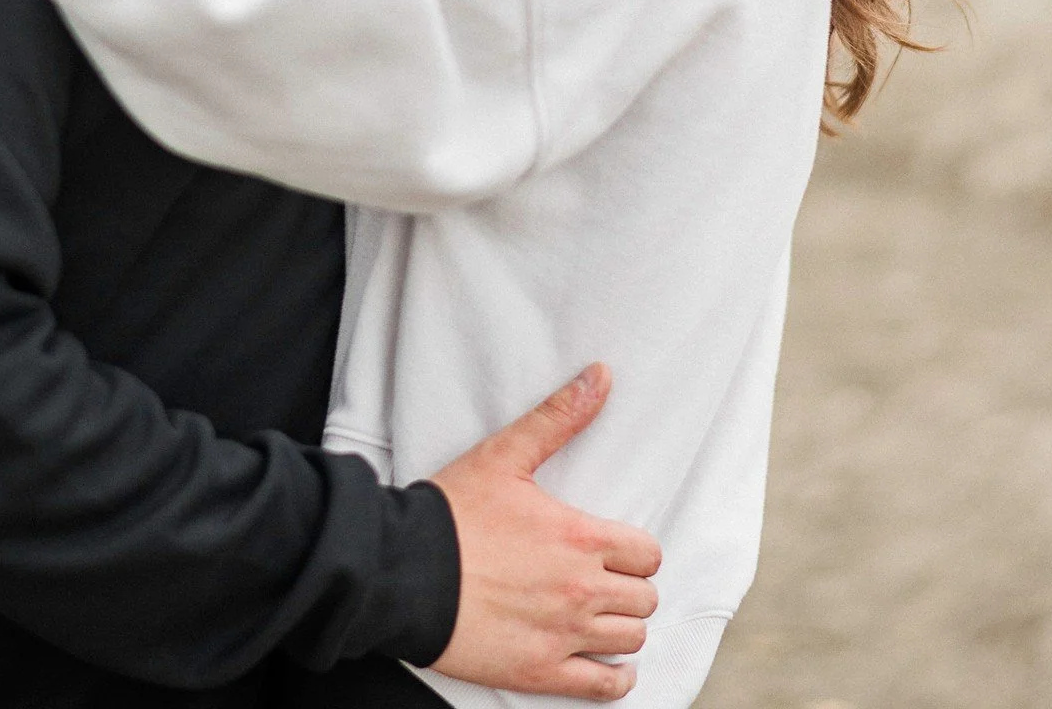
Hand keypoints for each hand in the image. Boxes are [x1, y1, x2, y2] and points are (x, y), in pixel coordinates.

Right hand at [430, 364, 660, 701]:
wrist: (405, 571)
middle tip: (602, 579)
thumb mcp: (506, 455)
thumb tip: (602, 375)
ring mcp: (564, 635)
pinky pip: (605, 686)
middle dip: (629, 587)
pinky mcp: (541, 672)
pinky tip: (606, 662)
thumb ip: (559, 417)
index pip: (646, 554)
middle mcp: (581, 590)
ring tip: (598, 615)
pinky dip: (614, 677)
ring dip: (621, 626)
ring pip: (630, 638)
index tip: (613, 550)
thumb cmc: (452, 513)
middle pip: (644, 598)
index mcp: (580, 538)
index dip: (633, 551)